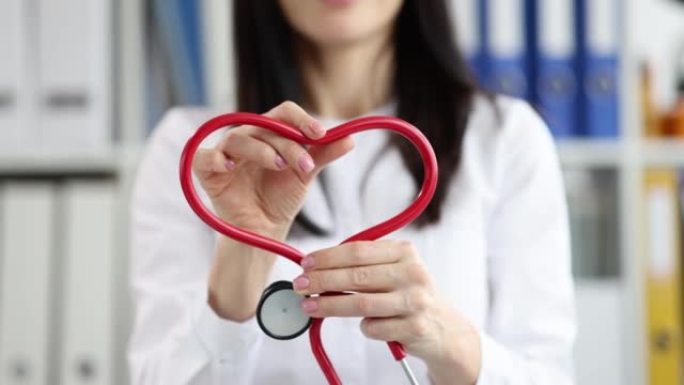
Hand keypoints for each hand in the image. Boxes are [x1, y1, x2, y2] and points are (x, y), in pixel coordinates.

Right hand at [193, 101, 353, 234]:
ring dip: (262, 151)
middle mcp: (248, 137)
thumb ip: (324, 155)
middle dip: (288, 144)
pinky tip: (231, 166)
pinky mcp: (207, 172)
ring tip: (280, 166)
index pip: (284, 113)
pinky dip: (216, 159)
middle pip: (265, 126)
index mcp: (270, 133)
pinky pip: (205, 158)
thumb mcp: (305, 174)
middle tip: (305, 164)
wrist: (263, 229)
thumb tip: (351, 139)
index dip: (302, 120)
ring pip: (238, 138)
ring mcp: (226, 153)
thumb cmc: (281, 198)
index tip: (321, 134)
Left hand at [293, 240, 480, 384]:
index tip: (306, 263)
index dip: (327, 257)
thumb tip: (317, 267)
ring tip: (309, 306)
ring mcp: (415, 301)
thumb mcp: (394, 270)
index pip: (358, 250)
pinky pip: (373, 327)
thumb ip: (363, 265)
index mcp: (404, 252)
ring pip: (361, 303)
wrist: (444, 328)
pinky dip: (363, 326)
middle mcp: (412, 273)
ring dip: (329, 306)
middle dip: (322, 280)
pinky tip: (364, 324)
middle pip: (356, 276)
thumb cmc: (409, 294)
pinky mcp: (414, 328)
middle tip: (299, 285)